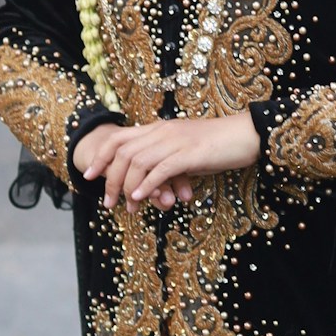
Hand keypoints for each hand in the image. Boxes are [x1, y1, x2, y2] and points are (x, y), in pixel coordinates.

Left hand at [73, 108, 260, 209]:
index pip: (119, 138)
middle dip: (109, 178)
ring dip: (127, 186)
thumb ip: (166, 162)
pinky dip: (147, 185)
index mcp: (158, 128)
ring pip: (138, 162)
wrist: (246, 135)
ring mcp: (175, 141)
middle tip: (106, 202)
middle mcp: (162, 131)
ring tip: (126, 207)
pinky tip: (140, 197)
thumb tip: (152, 184)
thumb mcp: (185, 151)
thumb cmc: (218, 145)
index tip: (89, 175)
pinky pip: (161, 170)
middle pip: (123, 152)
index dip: (100, 157)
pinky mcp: (190, 154)